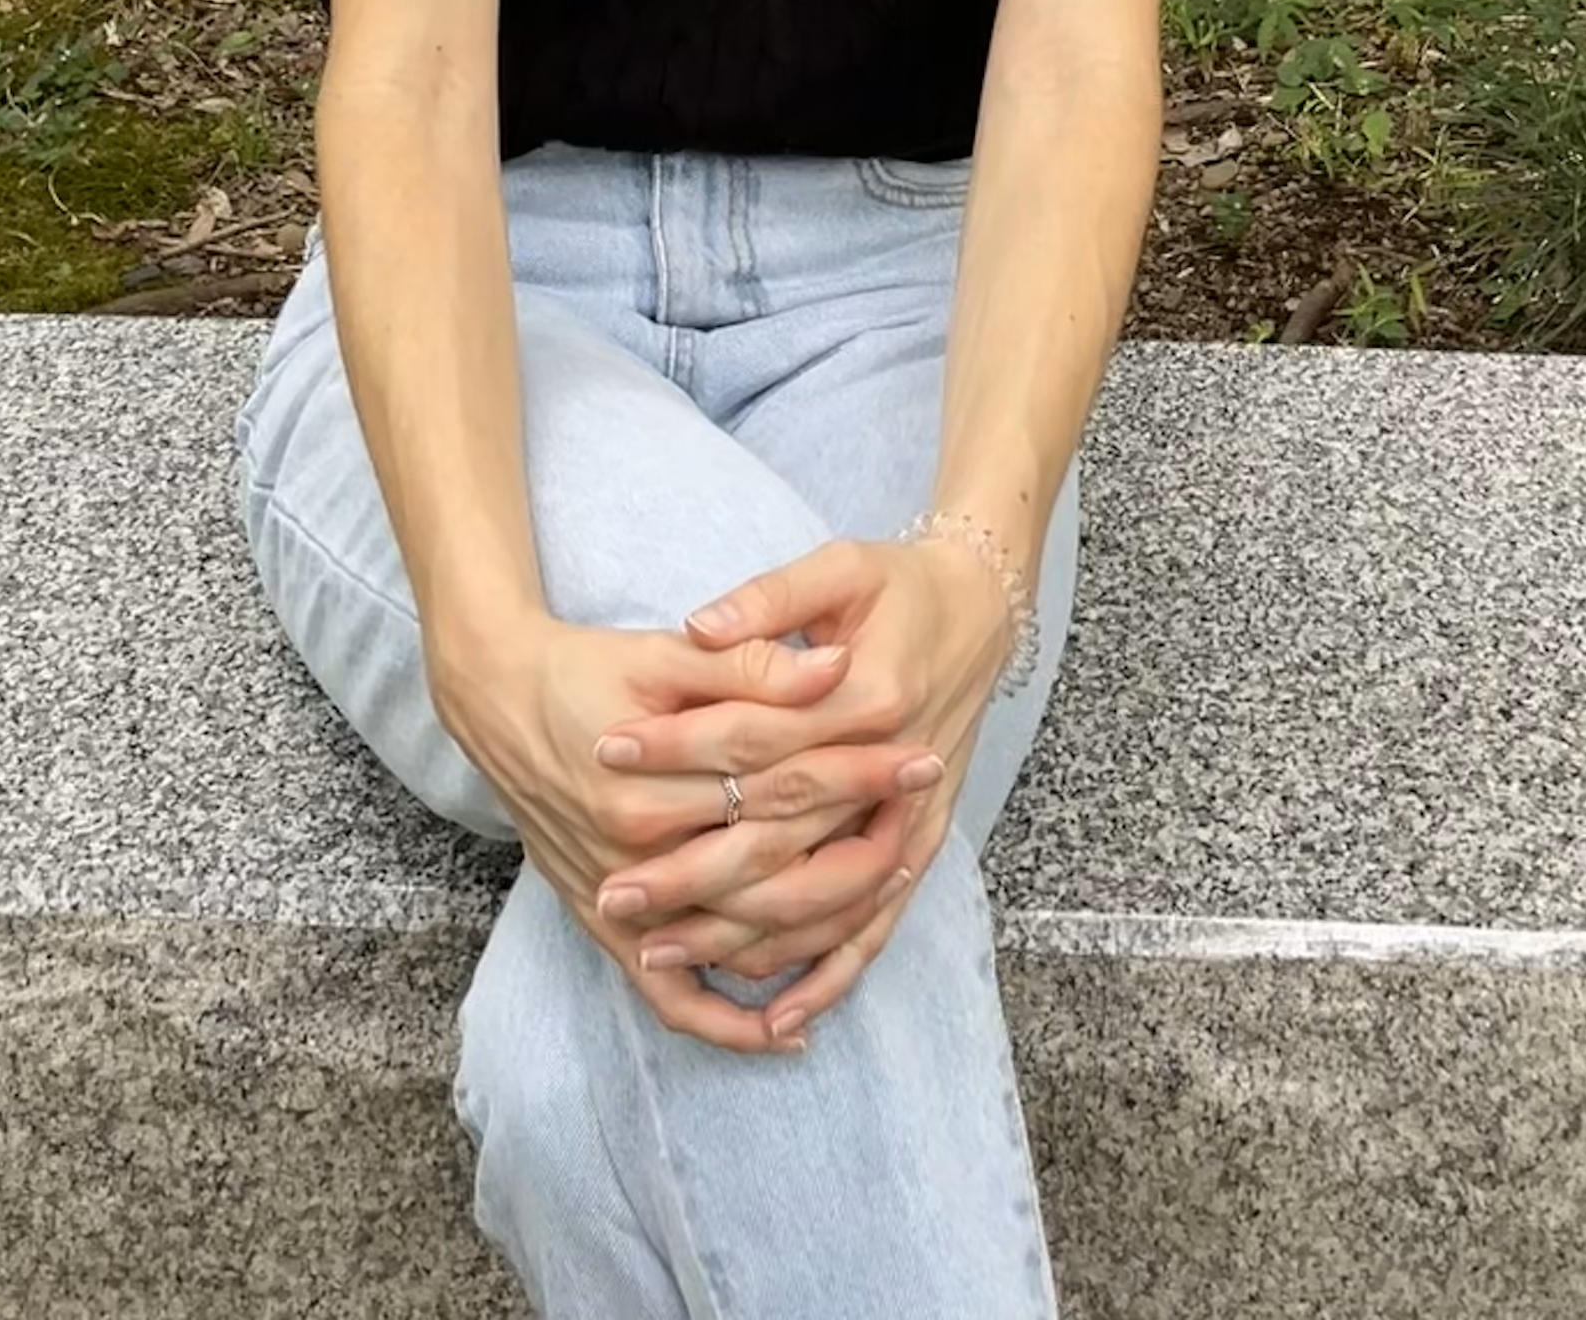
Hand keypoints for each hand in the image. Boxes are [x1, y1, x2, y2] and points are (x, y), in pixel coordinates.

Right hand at [432, 609, 943, 1053]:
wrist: (501, 702)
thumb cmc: (590, 668)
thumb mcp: (667, 652)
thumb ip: (750, 663)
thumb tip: (837, 669)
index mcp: (654, 778)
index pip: (781, 781)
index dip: (858, 770)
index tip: (920, 754)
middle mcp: (639, 850)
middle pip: (772, 865)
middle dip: (860, 843)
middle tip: (925, 819)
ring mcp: (624, 901)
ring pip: (740, 939)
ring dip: (819, 929)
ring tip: (887, 893)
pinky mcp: (607, 928)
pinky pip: (672, 999)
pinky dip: (728, 1025)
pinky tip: (788, 1032)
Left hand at [587, 532, 1015, 1043]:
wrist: (980, 616)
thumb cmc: (901, 587)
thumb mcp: (841, 567)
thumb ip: (770, 602)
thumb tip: (698, 626)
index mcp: (872, 699)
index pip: (754, 736)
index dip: (677, 746)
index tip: (605, 754)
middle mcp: (894, 777)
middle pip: (778, 840)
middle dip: (690, 874)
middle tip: (611, 893)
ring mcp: (910, 824)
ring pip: (817, 904)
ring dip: (738, 936)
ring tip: (657, 950)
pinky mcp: (916, 849)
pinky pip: (871, 933)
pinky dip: (825, 976)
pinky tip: (775, 1017)